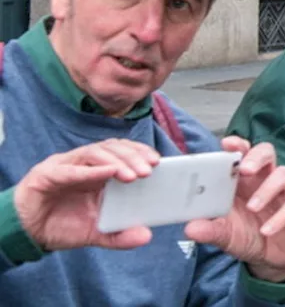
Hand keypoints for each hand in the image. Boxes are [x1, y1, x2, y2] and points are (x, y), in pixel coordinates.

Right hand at [13, 139, 161, 251]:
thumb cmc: (61, 225)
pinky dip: (89, 170)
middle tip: (149, 169)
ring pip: (94, 153)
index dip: (140, 153)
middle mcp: (84, 165)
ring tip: (132, 175)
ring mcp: (66, 166)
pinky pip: (69, 169)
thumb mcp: (94, 233)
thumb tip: (146, 235)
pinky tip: (107, 173)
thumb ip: (118, 235)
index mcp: (99, 173)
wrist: (27, 233)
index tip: (158, 161)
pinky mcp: (46, 175)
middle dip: (132, 157)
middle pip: (112, 149)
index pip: (123, 153)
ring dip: (116, 161)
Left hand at [185, 137, 284, 283]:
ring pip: (284, 175)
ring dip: (267, 189)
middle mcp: (264, 179)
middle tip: (246, 170)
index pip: (243, 153)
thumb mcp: (223, 233)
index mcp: (243, 179)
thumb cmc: (244, 235)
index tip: (227, 144)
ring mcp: (283, 193)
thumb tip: (189, 228)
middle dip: (257, 157)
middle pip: (267, 153)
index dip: (237, 145)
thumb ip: (209, 229)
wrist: (267, 258)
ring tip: (252, 207)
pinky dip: (279, 218)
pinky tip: (265, 230)